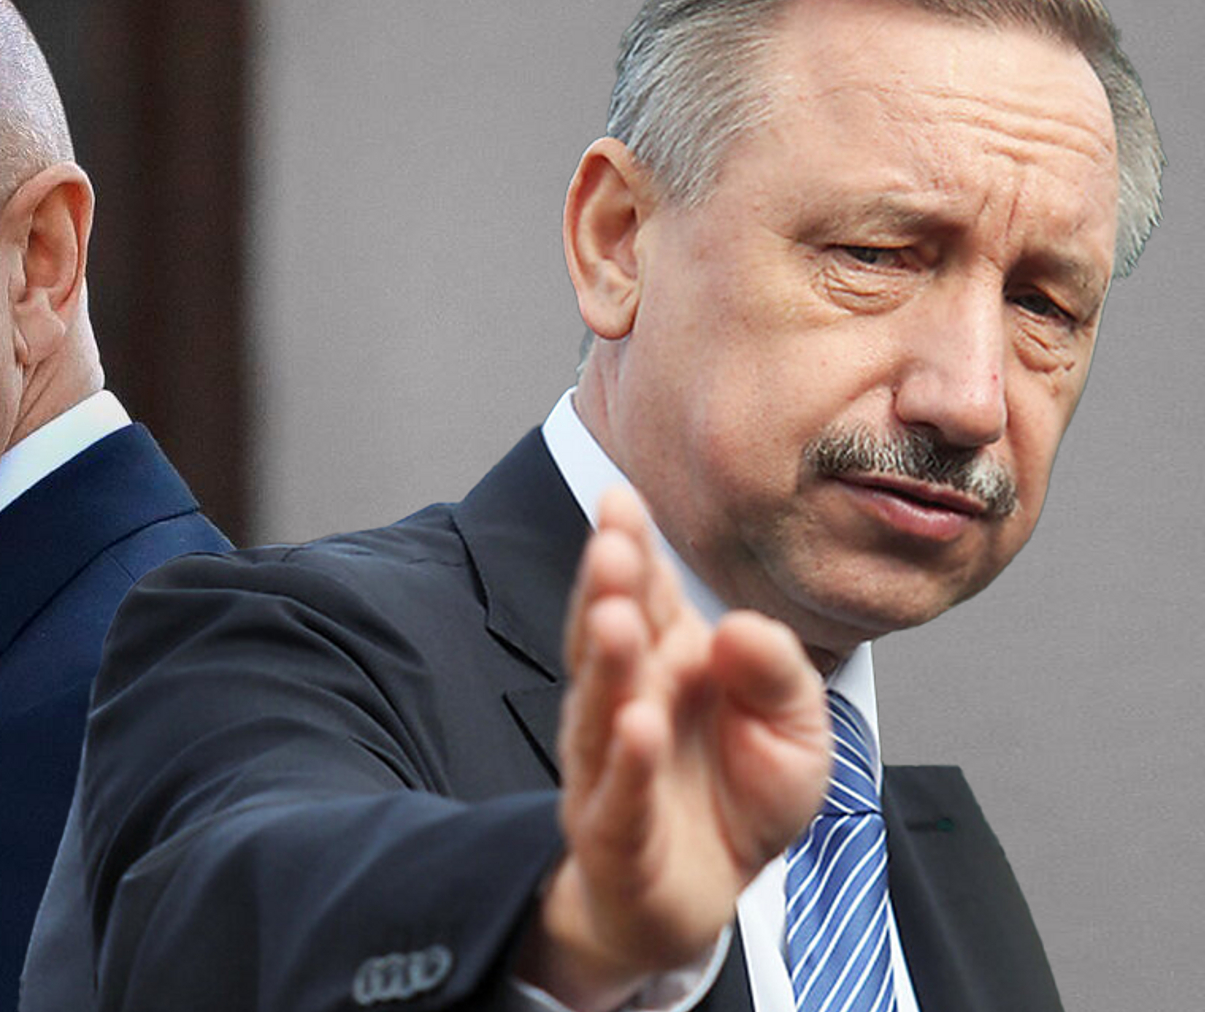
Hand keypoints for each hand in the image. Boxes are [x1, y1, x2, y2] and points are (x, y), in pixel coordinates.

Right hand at [516, 487, 829, 1009]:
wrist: (701, 899)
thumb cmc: (739, 798)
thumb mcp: (795, 727)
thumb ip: (778, 670)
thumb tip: (742, 626)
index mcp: (668, 662)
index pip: (644, 594)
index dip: (628, 547)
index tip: (620, 498)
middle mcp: (627, 702)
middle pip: (611, 637)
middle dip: (609, 589)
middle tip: (611, 544)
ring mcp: (611, 767)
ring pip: (603, 708)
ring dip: (607, 662)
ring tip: (616, 616)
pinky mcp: (615, 835)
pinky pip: (619, 796)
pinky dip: (627, 764)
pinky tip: (637, 725)